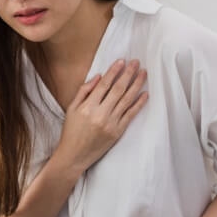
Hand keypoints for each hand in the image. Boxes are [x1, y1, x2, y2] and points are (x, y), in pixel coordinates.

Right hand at [56, 59, 147, 173]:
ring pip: (127, 100)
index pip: (104, 85)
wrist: (74, 155)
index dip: (113, 72)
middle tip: (136, 62)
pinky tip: (145, 94)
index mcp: (87, 107)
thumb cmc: (71, 131)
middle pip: (118, 90)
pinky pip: (131, 115)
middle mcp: (100, 114)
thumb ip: (84, 91)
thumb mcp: (71, 109)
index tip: (121, 61)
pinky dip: (139, 104)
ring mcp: (111, 124)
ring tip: (143, 73)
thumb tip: (98, 77)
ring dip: (137, 85)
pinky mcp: (118, 132)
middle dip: (128, 74)